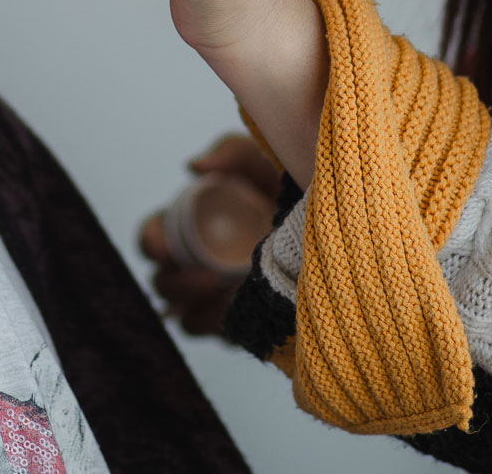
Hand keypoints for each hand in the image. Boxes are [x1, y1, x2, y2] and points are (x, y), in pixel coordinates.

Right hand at [139, 133, 281, 335]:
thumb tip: (194, 166)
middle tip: (211, 276)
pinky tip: (254, 307)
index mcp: (194, 225)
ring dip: (202, 308)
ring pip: (187, 318)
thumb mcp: (267, 163)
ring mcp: (219, 298)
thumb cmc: (294, 191)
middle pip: (163, 284)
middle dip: (179, 283)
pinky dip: (232, 325)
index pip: (155, 238)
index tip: (165, 246)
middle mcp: (200, 264)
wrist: (338, 230)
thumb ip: (232, 154)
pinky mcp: (245, 325)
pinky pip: (223, 337)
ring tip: (234, 292)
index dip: (152, 242)